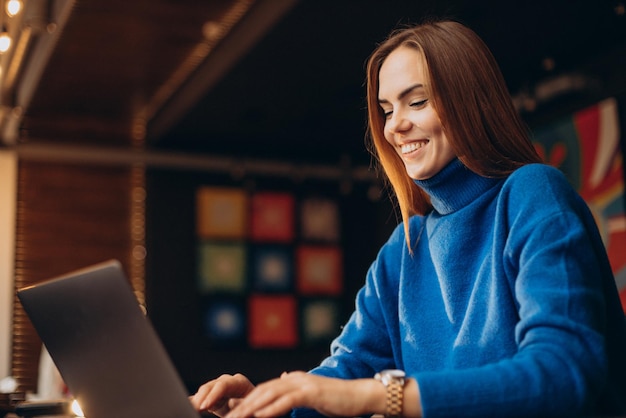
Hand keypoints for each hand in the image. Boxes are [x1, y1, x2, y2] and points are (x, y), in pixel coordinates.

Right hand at [190, 373, 255, 416]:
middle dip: (202, 397)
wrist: (254, 409)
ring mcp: (218, 390)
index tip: (205, 406)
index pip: (224, 385)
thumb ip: (240, 406)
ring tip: (188, 407)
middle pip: (211, 386)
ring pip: (204, 392)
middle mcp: (227, 383)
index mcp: (240, 383)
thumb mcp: (250, 407)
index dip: (214, 394)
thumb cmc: (256, 409)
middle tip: (194, 408)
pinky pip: (200, 398)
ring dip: (196, 400)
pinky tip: (184, 404)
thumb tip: (232, 404)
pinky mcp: (211, 398)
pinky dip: (193, 401)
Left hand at [222, 371, 383, 417]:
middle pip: (263, 390)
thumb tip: (284, 378)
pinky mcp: (312, 392)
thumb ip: (296, 389)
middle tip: (228, 417)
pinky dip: (272, 408)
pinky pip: (287, 400)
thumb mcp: (313, 394)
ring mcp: (303, 384)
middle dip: (244, 405)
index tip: (233, 414)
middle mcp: (295, 378)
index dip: (247, 401)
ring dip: (252, 407)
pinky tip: (259, 416)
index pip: (264, 390)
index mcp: (293, 379)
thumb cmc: (338, 399)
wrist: (361, 396)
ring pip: (270, 394)